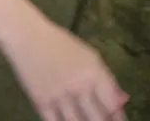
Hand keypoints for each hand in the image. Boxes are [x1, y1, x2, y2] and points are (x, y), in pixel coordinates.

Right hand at [3, 18, 128, 120]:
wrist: (28, 36)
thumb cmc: (61, 43)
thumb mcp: (89, 56)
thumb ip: (106, 79)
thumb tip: (122, 100)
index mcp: (94, 73)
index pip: (112, 105)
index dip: (118, 118)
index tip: (116, 120)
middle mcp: (79, 86)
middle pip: (97, 119)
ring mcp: (59, 96)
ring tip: (84, 120)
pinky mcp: (41, 102)